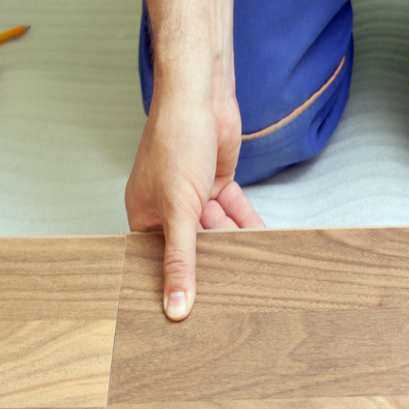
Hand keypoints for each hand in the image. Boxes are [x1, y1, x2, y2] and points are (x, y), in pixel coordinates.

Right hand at [125, 88, 262, 320]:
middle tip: (234, 295)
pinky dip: (249, 224)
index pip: (159, 260)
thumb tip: (175, 308)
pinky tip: (265, 242)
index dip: (177, 282)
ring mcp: (194, 195)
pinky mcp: (217, 184)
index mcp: (144, 215)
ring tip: (256, 271)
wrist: (201, 96)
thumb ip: (181, 260)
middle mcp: (167, 208)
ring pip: (218, 231)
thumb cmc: (175, 141)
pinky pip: (235, 213)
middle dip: (214, 263)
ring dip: (236, 244)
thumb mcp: (179, 210)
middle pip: (193, 247)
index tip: (196, 313)